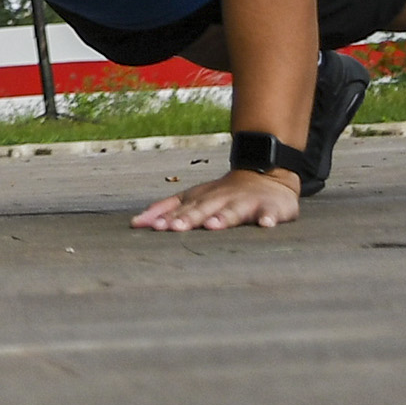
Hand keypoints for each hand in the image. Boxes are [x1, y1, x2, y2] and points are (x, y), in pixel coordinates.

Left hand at [132, 167, 300, 232]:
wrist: (264, 176)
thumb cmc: (222, 195)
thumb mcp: (193, 199)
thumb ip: (165, 210)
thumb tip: (135, 223)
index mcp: (201, 199)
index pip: (181, 208)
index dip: (166, 217)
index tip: (151, 227)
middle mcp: (220, 200)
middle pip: (202, 209)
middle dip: (188, 218)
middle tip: (175, 228)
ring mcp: (245, 203)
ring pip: (232, 211)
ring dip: (222, 218)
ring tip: (213, 226)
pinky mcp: (270, 208)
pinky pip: (270, 214)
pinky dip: (268, 218)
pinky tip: (266, 225)